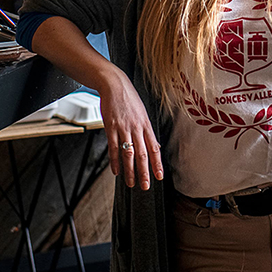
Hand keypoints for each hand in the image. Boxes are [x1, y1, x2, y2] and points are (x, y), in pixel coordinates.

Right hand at [97, 67, 163, 189]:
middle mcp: (136, 128)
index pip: (154, 148)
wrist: (115, 85)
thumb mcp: (142, 113)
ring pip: (128, 154)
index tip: (160, 176)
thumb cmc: (129, 99)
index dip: (157, 163)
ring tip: (131, 183)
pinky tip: (116, 171)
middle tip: (146, 186)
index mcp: (146, 125)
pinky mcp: (111, 127)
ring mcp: (123, 128)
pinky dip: (115, 161)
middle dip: (144, 172)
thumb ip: (146, 130)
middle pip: (142, 154)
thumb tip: (153, 145)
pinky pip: (113, 147)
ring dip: (130, 171)